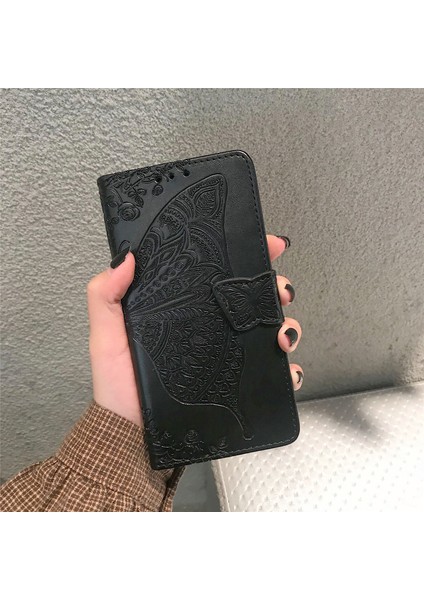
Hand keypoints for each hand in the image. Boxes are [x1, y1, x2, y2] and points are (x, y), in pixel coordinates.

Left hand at [87, 235, 302, 426]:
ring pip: (269, 330)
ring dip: (287, 325)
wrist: (132, 434)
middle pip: (252, 297)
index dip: (247, 253)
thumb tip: (126, 257)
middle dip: (275, 287)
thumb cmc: (119, 386)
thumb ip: (105, 296)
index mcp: (185, 307)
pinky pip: (271, 374)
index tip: (267, 245)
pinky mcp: (236, 385)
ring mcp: (227, 355)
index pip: (219, 272)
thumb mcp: (107, 336)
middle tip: (278, 291)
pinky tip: (286, 368)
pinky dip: (289, 370)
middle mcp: (210, 327)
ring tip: (280, 333)